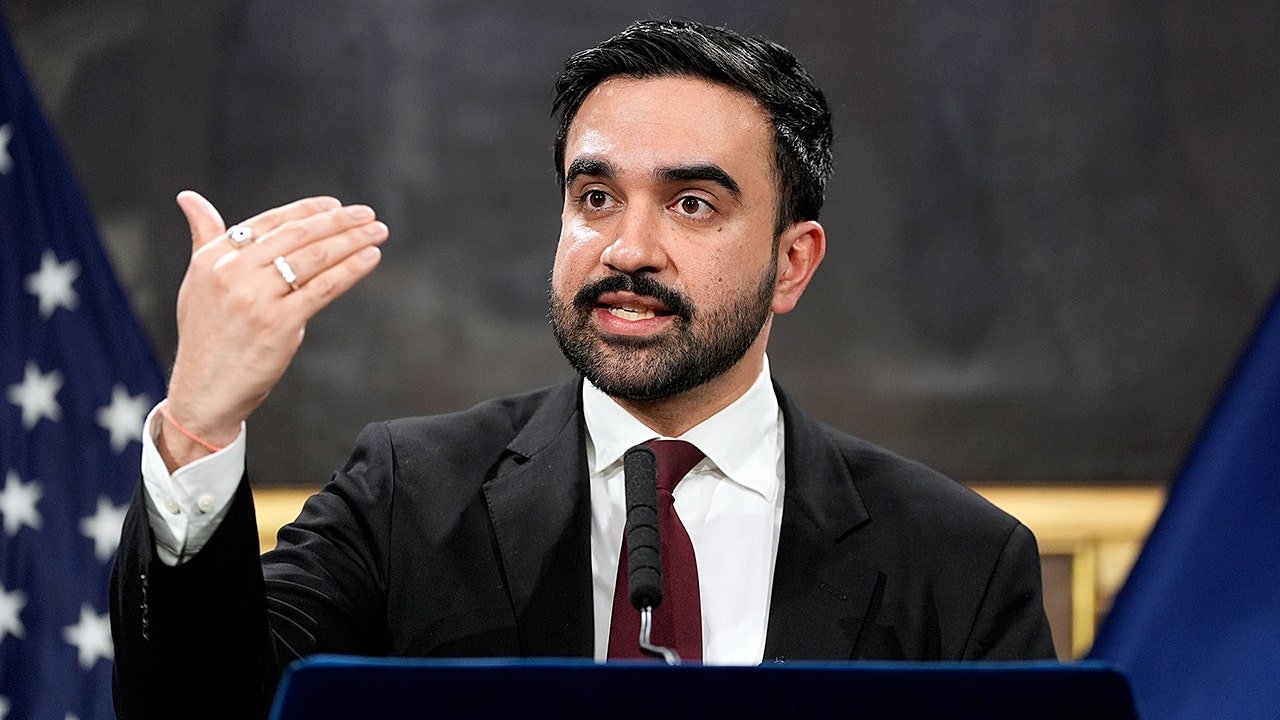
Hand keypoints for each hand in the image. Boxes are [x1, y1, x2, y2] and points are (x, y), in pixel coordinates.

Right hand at [158, 191, 387, 470]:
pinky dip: (352, 269)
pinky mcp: (279, 323)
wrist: (204, 390)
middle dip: (338, 222)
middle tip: (368, 215)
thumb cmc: (207, 335)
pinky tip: (370, 258)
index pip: (270, 222)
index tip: (336, 206)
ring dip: (352, 241)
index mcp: (213, 257)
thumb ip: (204, 237)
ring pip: (314, 259)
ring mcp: (256, 298)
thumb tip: (190, 198)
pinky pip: (324, 288)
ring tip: (377, 232)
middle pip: (296, 236)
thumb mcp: (198, 280)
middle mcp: (232, 272)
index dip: (307, 210)